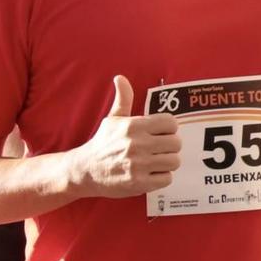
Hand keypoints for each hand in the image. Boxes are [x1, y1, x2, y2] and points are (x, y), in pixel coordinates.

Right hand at [71, 76, 179, 197]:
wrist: (84, 171)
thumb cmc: (102, 144)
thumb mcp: (112, 120)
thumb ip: (123, 99)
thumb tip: (120, 78)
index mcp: (133, 126)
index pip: (171, 123)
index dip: (168, 129)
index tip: (160, 134)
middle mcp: (137, 144)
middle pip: (176, 143)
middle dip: (169, 147)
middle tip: (158, 150)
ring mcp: (138, 164)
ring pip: (174, 161)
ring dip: (166, 163)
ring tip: (155, 163)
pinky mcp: (139, 182)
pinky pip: (167, 179)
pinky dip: (161, 178)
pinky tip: (150, 174)